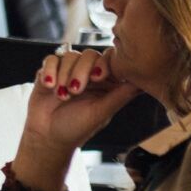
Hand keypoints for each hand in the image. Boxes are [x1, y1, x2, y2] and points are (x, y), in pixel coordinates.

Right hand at [13, 47, 141, 190]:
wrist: (47, 137)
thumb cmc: (77, 128)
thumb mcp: (101, 113)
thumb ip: (121, 95)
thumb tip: (143, 82)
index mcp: (106, 83)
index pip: (110, 59)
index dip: (105, 63)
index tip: (97, 78)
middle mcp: (88, 74)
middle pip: (88, 54)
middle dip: (81, 71)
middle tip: (76, 90)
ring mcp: (68, 72)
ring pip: (69, 56)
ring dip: (64, 74)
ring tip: (61, 95)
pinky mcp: (49, 72)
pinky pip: (50, 59)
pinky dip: (50, 71)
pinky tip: (49, 86)